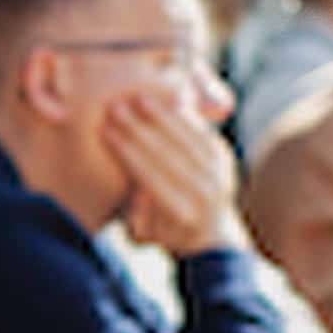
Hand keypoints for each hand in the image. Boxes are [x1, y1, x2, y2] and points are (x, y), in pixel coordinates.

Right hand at [113, 91, 240, 259]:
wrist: (209, 234)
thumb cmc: (163, 233)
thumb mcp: (141, 235)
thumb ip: (136, 216)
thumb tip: (141, 192)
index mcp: (182, 214)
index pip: (150, 176)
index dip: (127, 152)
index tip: (107, 132)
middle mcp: (205, 194)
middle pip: (168, 154)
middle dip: (140, 129)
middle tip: (116, 108)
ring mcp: (219, 174)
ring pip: (187, 139)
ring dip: (162, 116)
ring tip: (140, 98)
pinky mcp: (225, 158)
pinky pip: (202, 132)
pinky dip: (183, 116)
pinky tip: (165, 99)